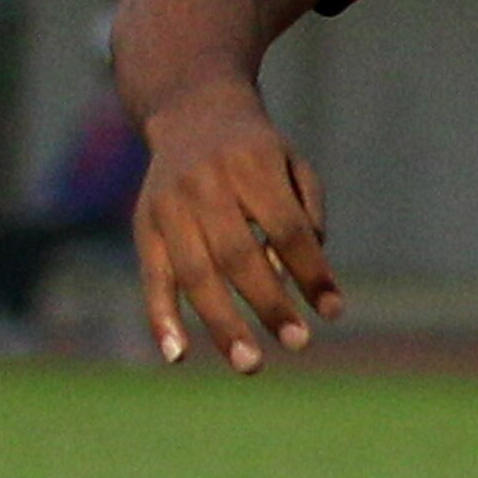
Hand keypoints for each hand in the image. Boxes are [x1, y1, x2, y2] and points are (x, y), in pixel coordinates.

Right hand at [133, 99, 345, 371]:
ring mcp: (169, 205)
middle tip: (299, 344)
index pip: (288, 228)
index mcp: (253, 165)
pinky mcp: (143, 225)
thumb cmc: (258, 154)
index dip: (311, 271)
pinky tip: (177, 356)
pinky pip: (152, 277)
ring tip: (251, 365)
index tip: (334, 311)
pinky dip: (161, 318)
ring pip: (194, 273)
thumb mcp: (294, 168)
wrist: (192, 111)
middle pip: (239, 254)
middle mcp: (206, 184)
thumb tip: (303, 281)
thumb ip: (306, 219)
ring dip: (222, 324)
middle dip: (270, 303)